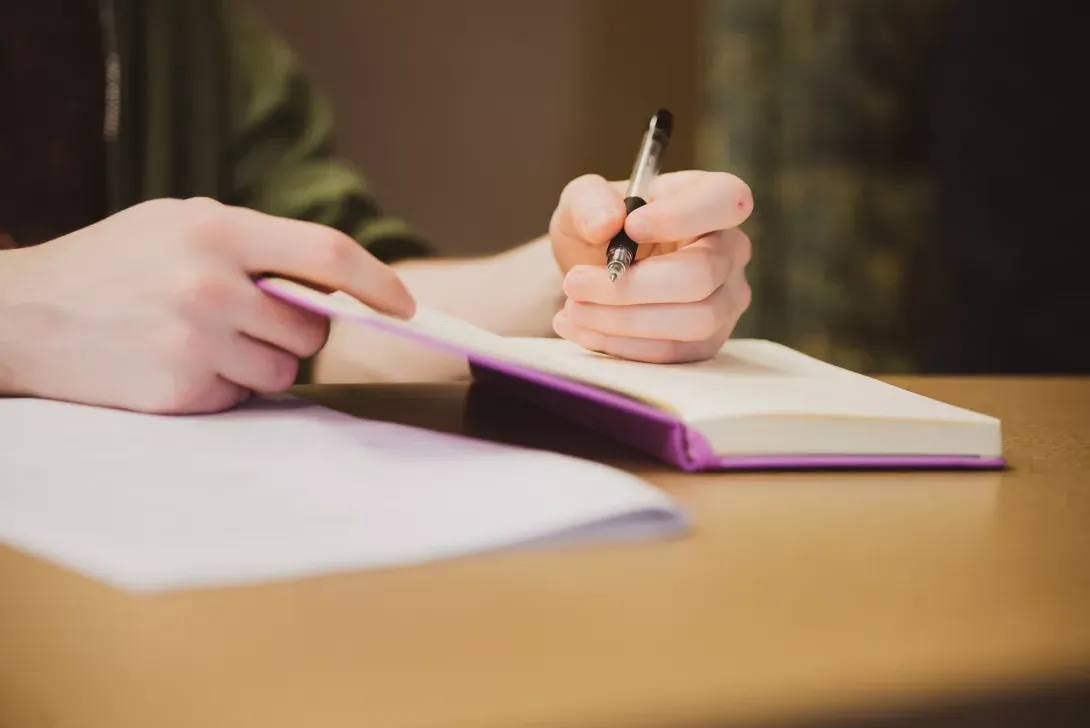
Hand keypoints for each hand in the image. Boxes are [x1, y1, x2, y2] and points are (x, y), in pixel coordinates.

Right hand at [0, 198, 413, 412]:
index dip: (378, 281)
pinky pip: (242, 398)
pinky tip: (181, 364)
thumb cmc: (111, 264)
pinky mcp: (181, 392)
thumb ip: (253, 244)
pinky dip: (225, 386)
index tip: (407, 306)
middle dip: (299, 331)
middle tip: (256, 321)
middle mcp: (210, 285)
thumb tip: (333, 285)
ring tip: (208, 341)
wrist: (24, 316)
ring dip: (263, 363)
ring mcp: (195, 342)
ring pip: (284, 371)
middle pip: (312, 328)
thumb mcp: (177, 222)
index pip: (327, 253)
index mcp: (215, 229)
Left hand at [548, 170, 752, 362]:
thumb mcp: (583, 199)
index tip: (630, 227)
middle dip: (631, 286)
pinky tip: (583, 329)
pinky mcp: (706, 340)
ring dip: (622, 321)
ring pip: (691, 321)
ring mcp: (725, 300)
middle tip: (575, 283)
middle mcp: (730, 250)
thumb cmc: (602, 226)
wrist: (593, 270)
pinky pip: (673, 351)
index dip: (683, 216)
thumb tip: (604, 223)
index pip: (726, 200)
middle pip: (701, 275)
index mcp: (713, 199)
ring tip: (573, 309)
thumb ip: (589, 200)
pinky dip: (622, 344)